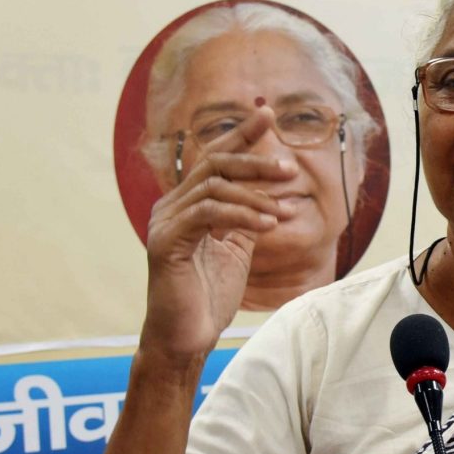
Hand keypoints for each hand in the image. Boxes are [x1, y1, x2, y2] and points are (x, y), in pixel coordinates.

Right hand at [140, 107, 295, 363]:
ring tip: (283, 213)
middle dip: (255, 161)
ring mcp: (164, 223)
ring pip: (213, 187)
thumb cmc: (208, 298)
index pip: (215, 159)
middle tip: (289, 169)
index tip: (267, 114)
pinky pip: (208, 214)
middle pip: (214, 164)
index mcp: (186, 205)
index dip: (240, 134)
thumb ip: (244, 218)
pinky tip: (267, 226)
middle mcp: (170, 207)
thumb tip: (268, 193)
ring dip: (255, 195)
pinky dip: (241, 215)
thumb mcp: (235, 250)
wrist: (186, 339)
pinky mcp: (165, 242)